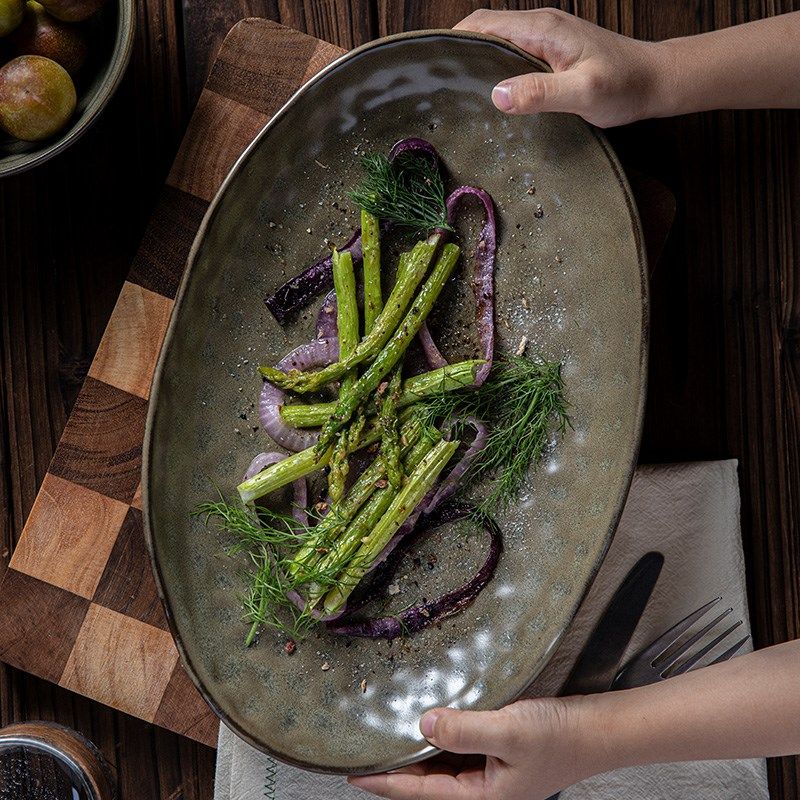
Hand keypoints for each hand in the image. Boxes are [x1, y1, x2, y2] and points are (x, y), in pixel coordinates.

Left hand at [348, 697, 609, 799]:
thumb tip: (422, 724)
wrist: (598, 730)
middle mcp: (482, 791)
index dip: (384, 782)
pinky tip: (428, 723)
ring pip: (439, 767)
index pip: (419, 792)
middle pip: (425, 783)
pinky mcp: (496, 755)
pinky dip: (439, 739)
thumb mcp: (507, 730)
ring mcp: (489, 775)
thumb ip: (463, 728)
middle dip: (394, 769)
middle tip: (361, 752)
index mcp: (481, 798)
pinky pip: (457, 752)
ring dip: (415, 753)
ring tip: (385, 738)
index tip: (352, 774)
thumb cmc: (559, 737)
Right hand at [454, 8, 667, 126]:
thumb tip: (497, 95)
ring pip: (497, 42)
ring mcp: (546, 39)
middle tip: (436, 85)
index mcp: (542, 29)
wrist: (655, 81)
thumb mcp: (583, 93)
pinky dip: (493, 68)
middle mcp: (540, 27)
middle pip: (484, 29)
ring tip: (455, 91)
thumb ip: (541, 92)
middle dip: (457, 50)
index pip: (483, 24)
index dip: (453, 40)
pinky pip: (511, 54)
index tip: (431, 65)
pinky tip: (489, 93)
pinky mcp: (551, 53)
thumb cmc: (624, 86)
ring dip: (475, 60)